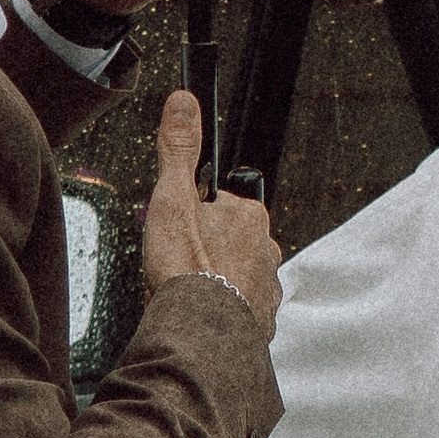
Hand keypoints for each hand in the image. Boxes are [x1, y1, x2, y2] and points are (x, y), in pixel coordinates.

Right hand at [141, 90, 281, 334]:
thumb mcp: (172, 197)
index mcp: (249, 216)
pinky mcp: (259, 321)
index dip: (191, 216)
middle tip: (175, 265)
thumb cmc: (187, 270)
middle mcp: (266, 250)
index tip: (177, 230)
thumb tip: (184, 103)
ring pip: (232, 275)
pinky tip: (198, 313)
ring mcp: (265, 287)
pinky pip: (236, 309)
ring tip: (184, 291)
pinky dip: (219, 310)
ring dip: (210, 281)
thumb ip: (179, 149)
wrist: (199, 333)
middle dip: (201, 251)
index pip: (219, 204)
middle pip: (226, 241)